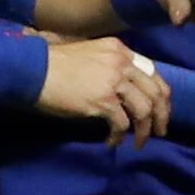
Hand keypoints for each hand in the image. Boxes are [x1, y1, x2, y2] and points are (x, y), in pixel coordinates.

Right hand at [40, 37, 172, 144]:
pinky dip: (119, 137)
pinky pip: (122, 124)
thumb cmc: (53, 64)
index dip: (161, 96)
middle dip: (162, 115)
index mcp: (121, 51)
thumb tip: (122, 93)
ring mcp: (114, 81)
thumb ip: (109, 68)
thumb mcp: (89, 56)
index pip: (153, 73)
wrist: (32, 69)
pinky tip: (112, 143)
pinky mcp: (103, 100)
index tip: (159, 111)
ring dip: (144, 130)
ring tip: (139, 143)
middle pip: (156, 92)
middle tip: (159, 132)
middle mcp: (122, 63)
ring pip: (144, 110)